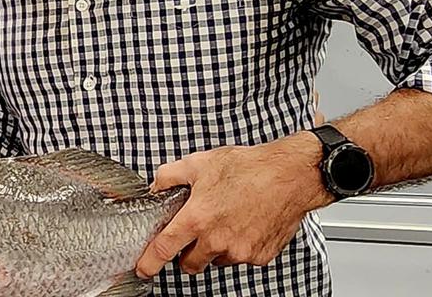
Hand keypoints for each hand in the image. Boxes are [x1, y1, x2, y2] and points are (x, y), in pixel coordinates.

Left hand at [135, 134, 329, 277]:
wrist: (289, 176)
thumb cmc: (249, 168)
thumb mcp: (199, 163)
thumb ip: (169, 176)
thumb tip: (155, 187)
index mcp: (197, 218)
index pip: (164, 248)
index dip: (149, 262)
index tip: (142, 269)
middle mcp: (217, 240)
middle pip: (189, 264)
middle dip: (186, 254)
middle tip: (193, 235)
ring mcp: (239, 251)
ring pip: (216, 260)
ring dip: (214, 247)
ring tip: (226, 219)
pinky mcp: (259, 256)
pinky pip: (240, 258)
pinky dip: (238, 245)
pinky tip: (244, 223)